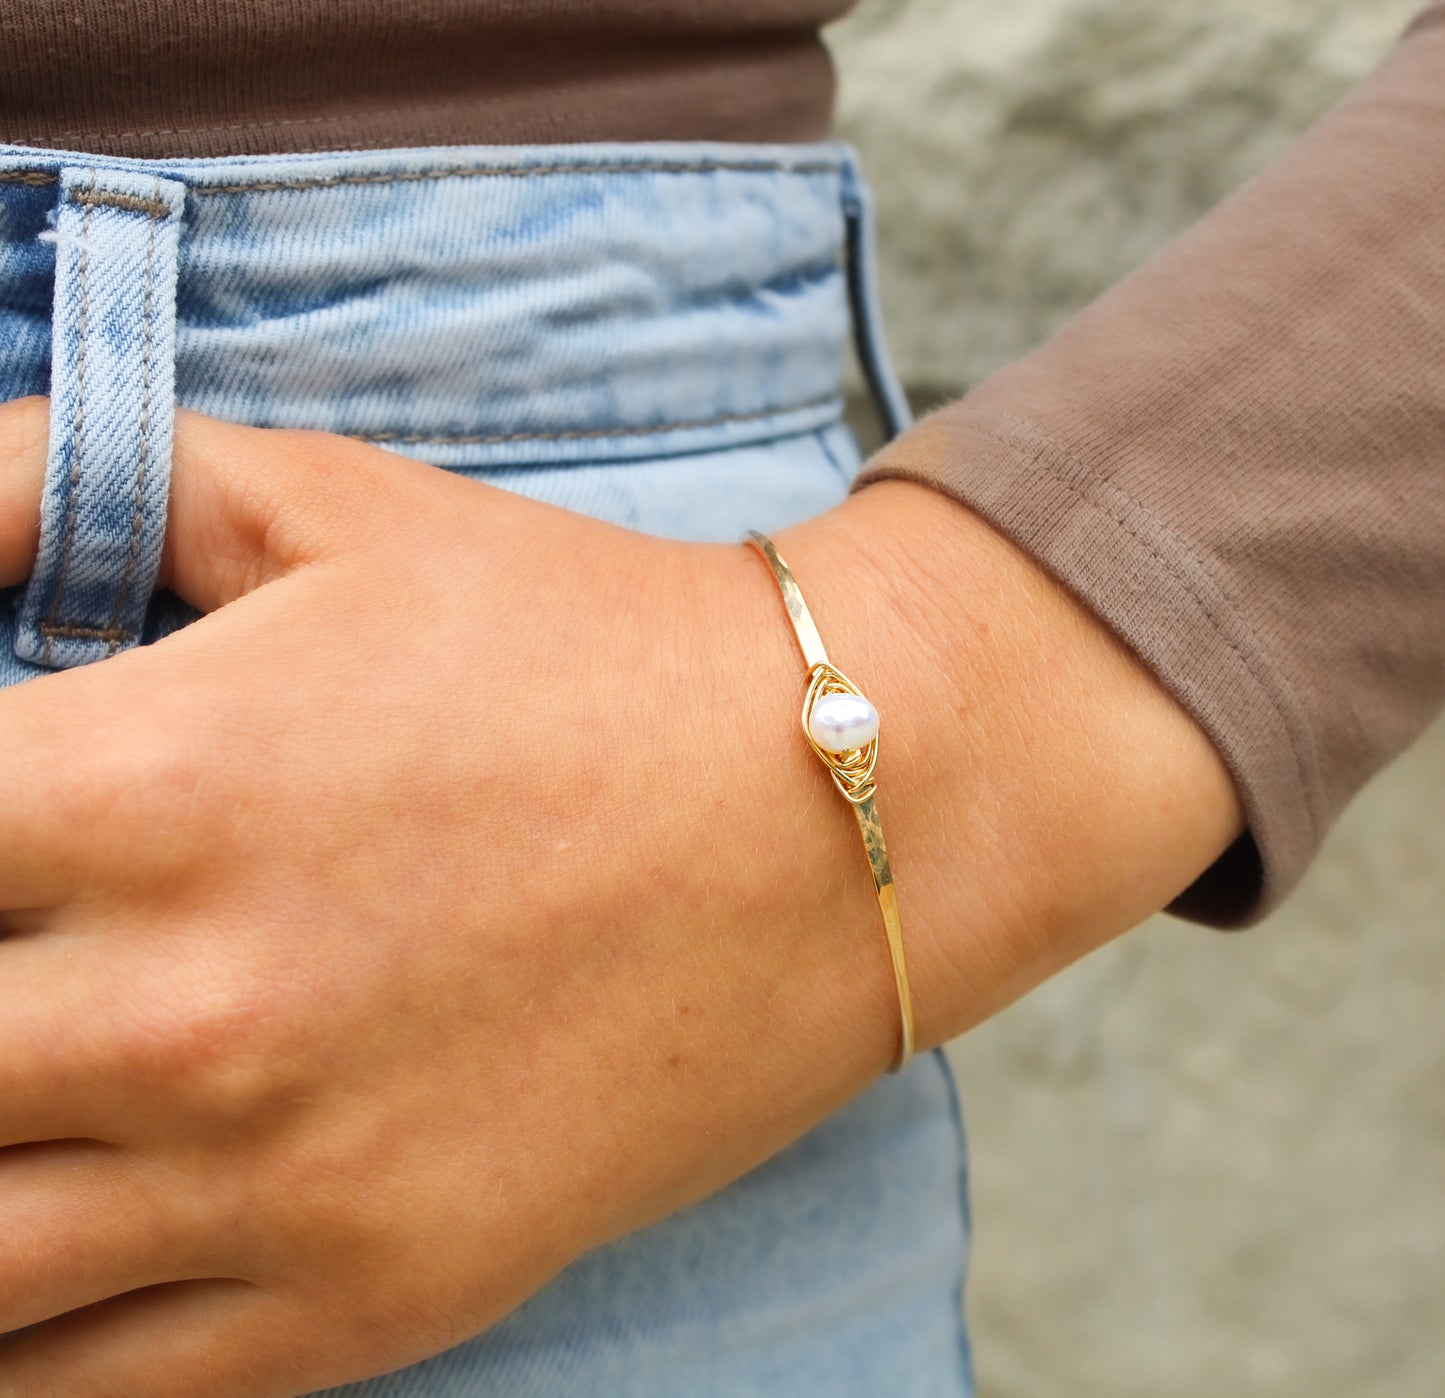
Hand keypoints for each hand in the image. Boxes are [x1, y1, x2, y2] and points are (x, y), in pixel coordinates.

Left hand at [0, 396, 1240, 1394]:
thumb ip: (66, 480)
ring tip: (28, 1100)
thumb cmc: (586, 645)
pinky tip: (50, 1233)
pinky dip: (25, 1328)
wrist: (829, 816)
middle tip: (7, 962)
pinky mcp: (365, 1301)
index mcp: (152, 788)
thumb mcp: (331, 509)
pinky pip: (85, 1393)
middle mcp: (191, 1013)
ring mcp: (275, 1187)